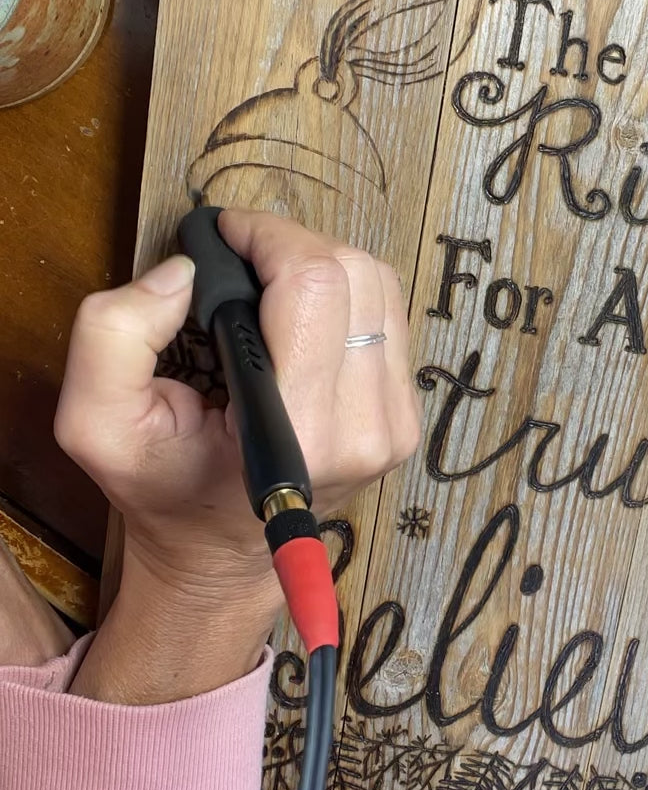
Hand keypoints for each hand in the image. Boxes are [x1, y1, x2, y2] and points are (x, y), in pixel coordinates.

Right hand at [53, 211, 420, 700]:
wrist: (224, 553)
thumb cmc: (165, 490)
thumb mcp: (98, 424)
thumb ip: (115, 336)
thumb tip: (185, 273)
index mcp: (298, 429)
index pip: (316, 285)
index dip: (270, 238)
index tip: (226, 236)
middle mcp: (364, 426)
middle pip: (355, 275)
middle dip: (293, 245)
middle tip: (244, 257)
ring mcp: (395, 424)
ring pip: (380, 287)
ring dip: (323, 265)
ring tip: (271, 284)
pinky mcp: (406, 417)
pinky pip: (390, 318)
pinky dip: (347, 297)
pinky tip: (305, 316)